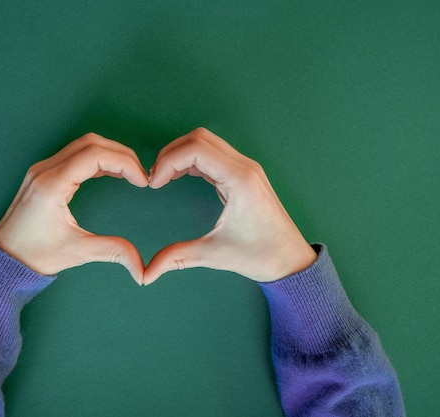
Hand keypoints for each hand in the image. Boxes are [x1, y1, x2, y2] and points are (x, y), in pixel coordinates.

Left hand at [0, 133, 149, 284]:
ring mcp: (42, 169)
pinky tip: (111, 172)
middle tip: (140, 174)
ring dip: (110, 153)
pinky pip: (74, 155)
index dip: (124, 163)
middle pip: (91, 143)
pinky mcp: (43, 173)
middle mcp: (45, 170)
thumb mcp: (76, 252)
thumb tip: (142, 268)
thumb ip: (112, 251)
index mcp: (52, 185)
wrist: (4, 258)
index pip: (95, 155)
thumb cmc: (34, 255)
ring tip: (130, 172)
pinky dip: (97, 159)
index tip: (142, 181)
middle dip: (121, 155)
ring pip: (83, 145)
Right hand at [144, 128, 316, 284]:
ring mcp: (245, 168)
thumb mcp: (215, 254)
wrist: (291, 261)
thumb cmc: (261, 255)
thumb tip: (147, 273)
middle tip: (155, 178)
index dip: (168, 161)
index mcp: (239, 179)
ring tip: (163, 178)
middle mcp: (244, 167)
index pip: (196, 149)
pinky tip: (179, 177)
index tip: (154, 184)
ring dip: (180, 155)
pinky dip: (191, 161)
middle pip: (199, 138)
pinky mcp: (243, 175)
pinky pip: (213, 156)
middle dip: (171, 153)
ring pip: (206, 143)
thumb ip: (178, 257)